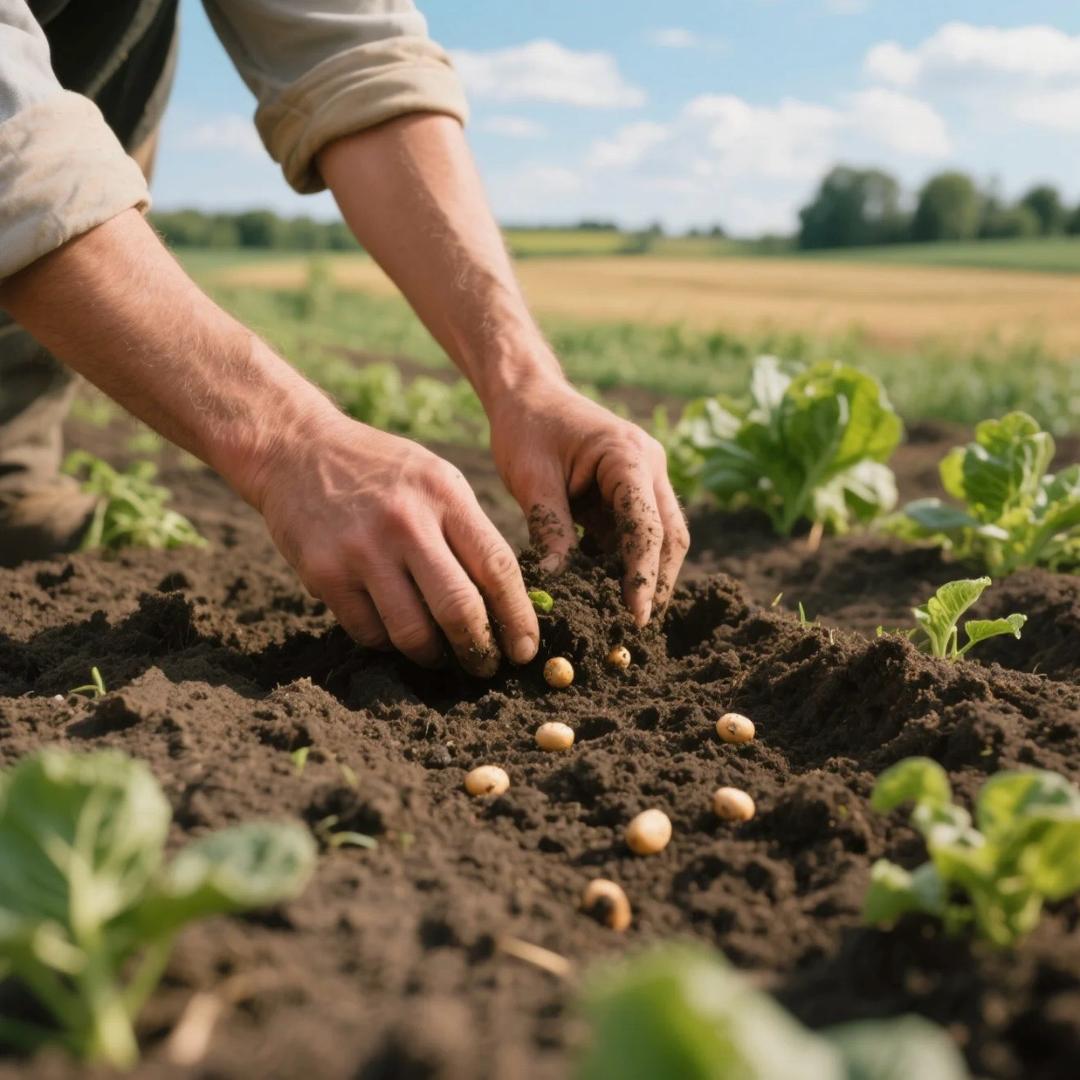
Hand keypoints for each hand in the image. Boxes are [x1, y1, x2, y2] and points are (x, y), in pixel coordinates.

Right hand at [249, 409, 538, 675]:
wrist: (297, 450)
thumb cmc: (382, 472)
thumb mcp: (436, 479)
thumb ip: (469, 530)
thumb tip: (509, 600)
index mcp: (444, 495)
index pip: (497, 567)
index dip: (518, 616)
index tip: (525, 648)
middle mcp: (405, 522)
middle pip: (459, 609)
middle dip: (480, 649)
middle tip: (486, 666)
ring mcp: (361, 550)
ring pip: (412, 632)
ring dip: (433, 655)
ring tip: (441, 655)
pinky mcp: (324, 574)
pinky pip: (369, 632)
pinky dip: (388, 642)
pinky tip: (395, 632)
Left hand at [489, 377, 689, 624]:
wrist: (527, 394)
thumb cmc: (526, 428)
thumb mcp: (531, 479)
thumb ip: (549, 529)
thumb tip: (556, 582)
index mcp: (628, 455)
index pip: (647, 526)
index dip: (643, 575)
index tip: (635, 615)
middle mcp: (649, 465)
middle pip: (670, 536)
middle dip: (657, 582)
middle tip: (636, 627)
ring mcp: (645, 476)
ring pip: (661, 537)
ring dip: (645, 575)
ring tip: (621, 616)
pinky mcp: (632, 489)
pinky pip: (637, 532)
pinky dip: (625, 561)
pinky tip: (604, 590)